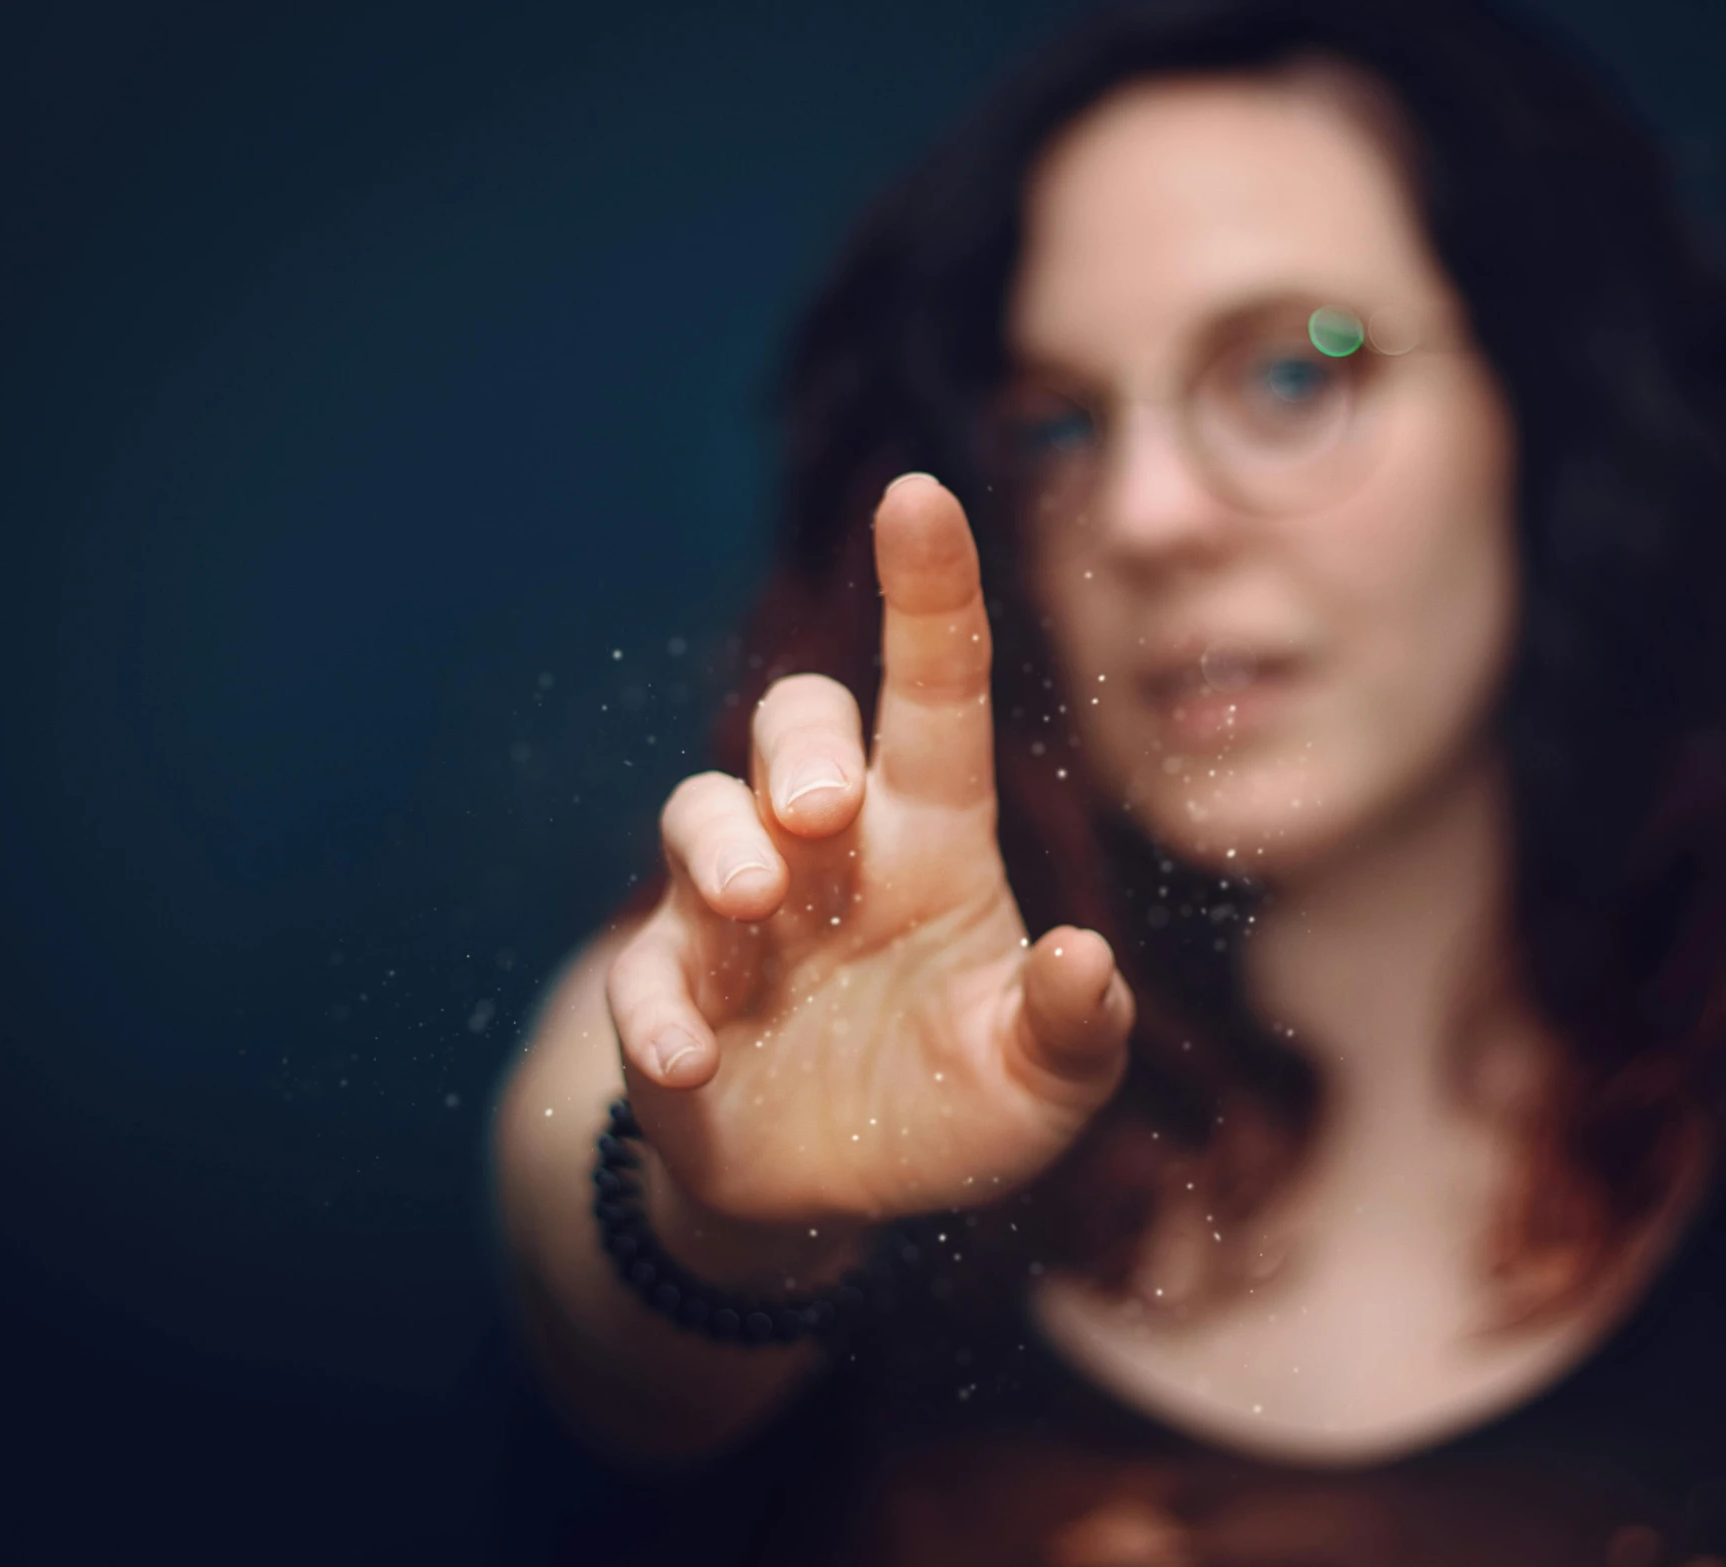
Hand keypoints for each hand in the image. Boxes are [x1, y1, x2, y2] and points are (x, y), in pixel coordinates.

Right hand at [606, 474, 1134, 1225]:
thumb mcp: (1041, 1083)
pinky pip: (640, 973)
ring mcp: (734, 917)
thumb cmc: (953, 1105)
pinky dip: (656, 1009)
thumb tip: (1085, 960)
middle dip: (798, 744)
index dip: (927, 594)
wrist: (836, 1194)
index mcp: (931, 840)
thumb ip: (1073, 1029)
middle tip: (820, 809)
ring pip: (698, 816)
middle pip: (796, 725)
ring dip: (718, 850)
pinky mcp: (667, 997)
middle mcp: (826, 852)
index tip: (918, 493)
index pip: (935, 691)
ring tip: (752, 906)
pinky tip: (690, 1060)